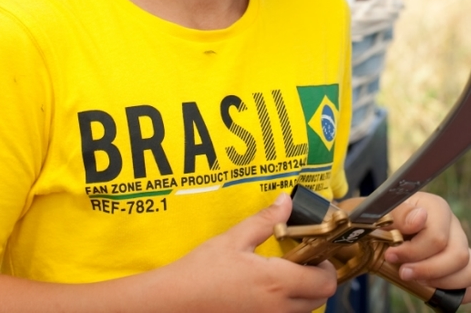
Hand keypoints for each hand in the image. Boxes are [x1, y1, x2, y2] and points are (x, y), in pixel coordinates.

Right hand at [166, 193, 336, 312]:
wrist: (177, 301)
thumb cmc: (202, 270)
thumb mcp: (235, 238)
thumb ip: (266, 220)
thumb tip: (287, 202)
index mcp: (277, 282)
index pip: (325, 281)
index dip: (326, 264)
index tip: (314, 249)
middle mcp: (279, 308)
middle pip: (320, 298)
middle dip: (318, 277)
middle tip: (301, 258)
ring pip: (304, 310)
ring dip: (304, 292)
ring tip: (284, 272)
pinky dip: (286, 304)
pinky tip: (267, 288)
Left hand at [384, 192, 470, 301]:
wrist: (378, 223)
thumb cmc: (381, 216)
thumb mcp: (381, 210)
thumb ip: (399, 213)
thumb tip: (419, 218)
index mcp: (435, 207)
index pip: (437, 236)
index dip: (413, 251)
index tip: (391, 254)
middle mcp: (451, 224)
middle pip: (456, 254)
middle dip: (427, 269)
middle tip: (403, 272)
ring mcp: (458, 242)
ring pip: (466, 269)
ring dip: (439, 280)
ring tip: (414, 278)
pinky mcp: (457, 261)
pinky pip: (469, 277)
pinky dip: (455, 287)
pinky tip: (432, 286)